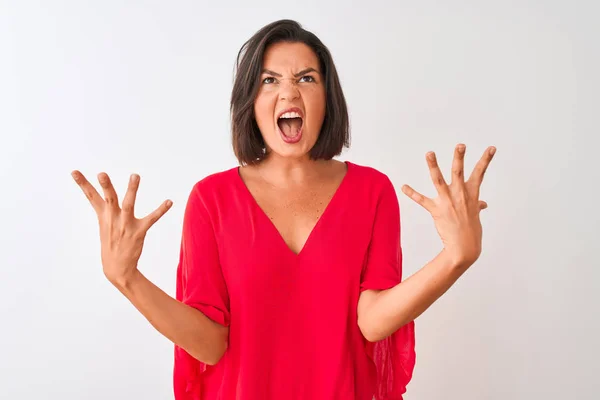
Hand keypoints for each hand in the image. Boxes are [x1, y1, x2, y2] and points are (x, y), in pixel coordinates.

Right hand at [71, 171, 172, 285]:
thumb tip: (104, 191)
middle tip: (102, 174)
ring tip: (134, 175)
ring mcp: (125, 225)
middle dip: (106, 186)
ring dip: (132, 190)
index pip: (91, 197)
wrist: (116, 267)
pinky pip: (151, 218)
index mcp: (103, 216)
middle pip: (109, 199)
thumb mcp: (104, 224)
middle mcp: (113, 219)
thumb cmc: (111, 242)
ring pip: (128, 205)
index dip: (82, 183)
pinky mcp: (138, 232)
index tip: (74, 171)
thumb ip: (105, 207)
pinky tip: (169, 201)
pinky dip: (161, 210)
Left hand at [401, 144, 495, 267]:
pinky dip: (412, 193)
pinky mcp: (436, 210)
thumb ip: (477, 206)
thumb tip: (482, 204)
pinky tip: (404, 186)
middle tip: (460, 145)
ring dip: (433, 166)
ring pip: (439, 180)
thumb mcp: (475, 216)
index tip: (491, 148)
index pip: (480, 173)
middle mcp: (460, 195)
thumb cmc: (471, 231)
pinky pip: (422, 200)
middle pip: (459, 172)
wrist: (464, 247)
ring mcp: (448, 201)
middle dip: (459, 158)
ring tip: (429, 153)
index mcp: (472, 194)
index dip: (486, 159)